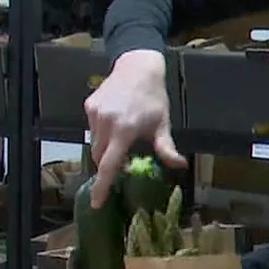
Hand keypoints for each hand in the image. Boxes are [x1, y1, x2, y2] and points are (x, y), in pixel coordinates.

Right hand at [84, 50, 184, 206]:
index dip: (102, 186)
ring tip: (122, 139)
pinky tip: (115, 124)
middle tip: (124, 162)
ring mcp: (94, 113)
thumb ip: (167, 148)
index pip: (109, 164)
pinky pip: (92, 130)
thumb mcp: (162, 123)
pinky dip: (101, 134)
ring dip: (105, 149)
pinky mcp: (89, 106)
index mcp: (124, 130)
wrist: (137, 66)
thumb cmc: (153, 97)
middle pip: (99, 157)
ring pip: (94, 144)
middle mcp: (105, 122)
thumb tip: (179, 166)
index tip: (95, 202)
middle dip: (108, 165)